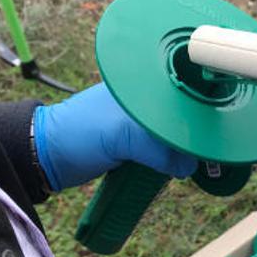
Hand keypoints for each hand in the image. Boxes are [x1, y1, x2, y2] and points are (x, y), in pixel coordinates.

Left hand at [33, 83, 196, 190]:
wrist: (44, 157)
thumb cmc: (78, 134)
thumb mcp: (122, 137)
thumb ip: (159, 149)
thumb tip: (190, 166)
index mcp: (141, 87)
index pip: (180, 96)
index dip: (197, 113)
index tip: (212, 133)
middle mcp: (142, 103)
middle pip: (179, 119)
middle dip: (190, 135)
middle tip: (205, 153)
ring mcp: (135, 125)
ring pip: (170, 138)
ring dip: (179, 152)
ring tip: (192, 163)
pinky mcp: (130, 145)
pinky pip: (158, 152)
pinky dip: (166, 162)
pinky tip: (175, 169)